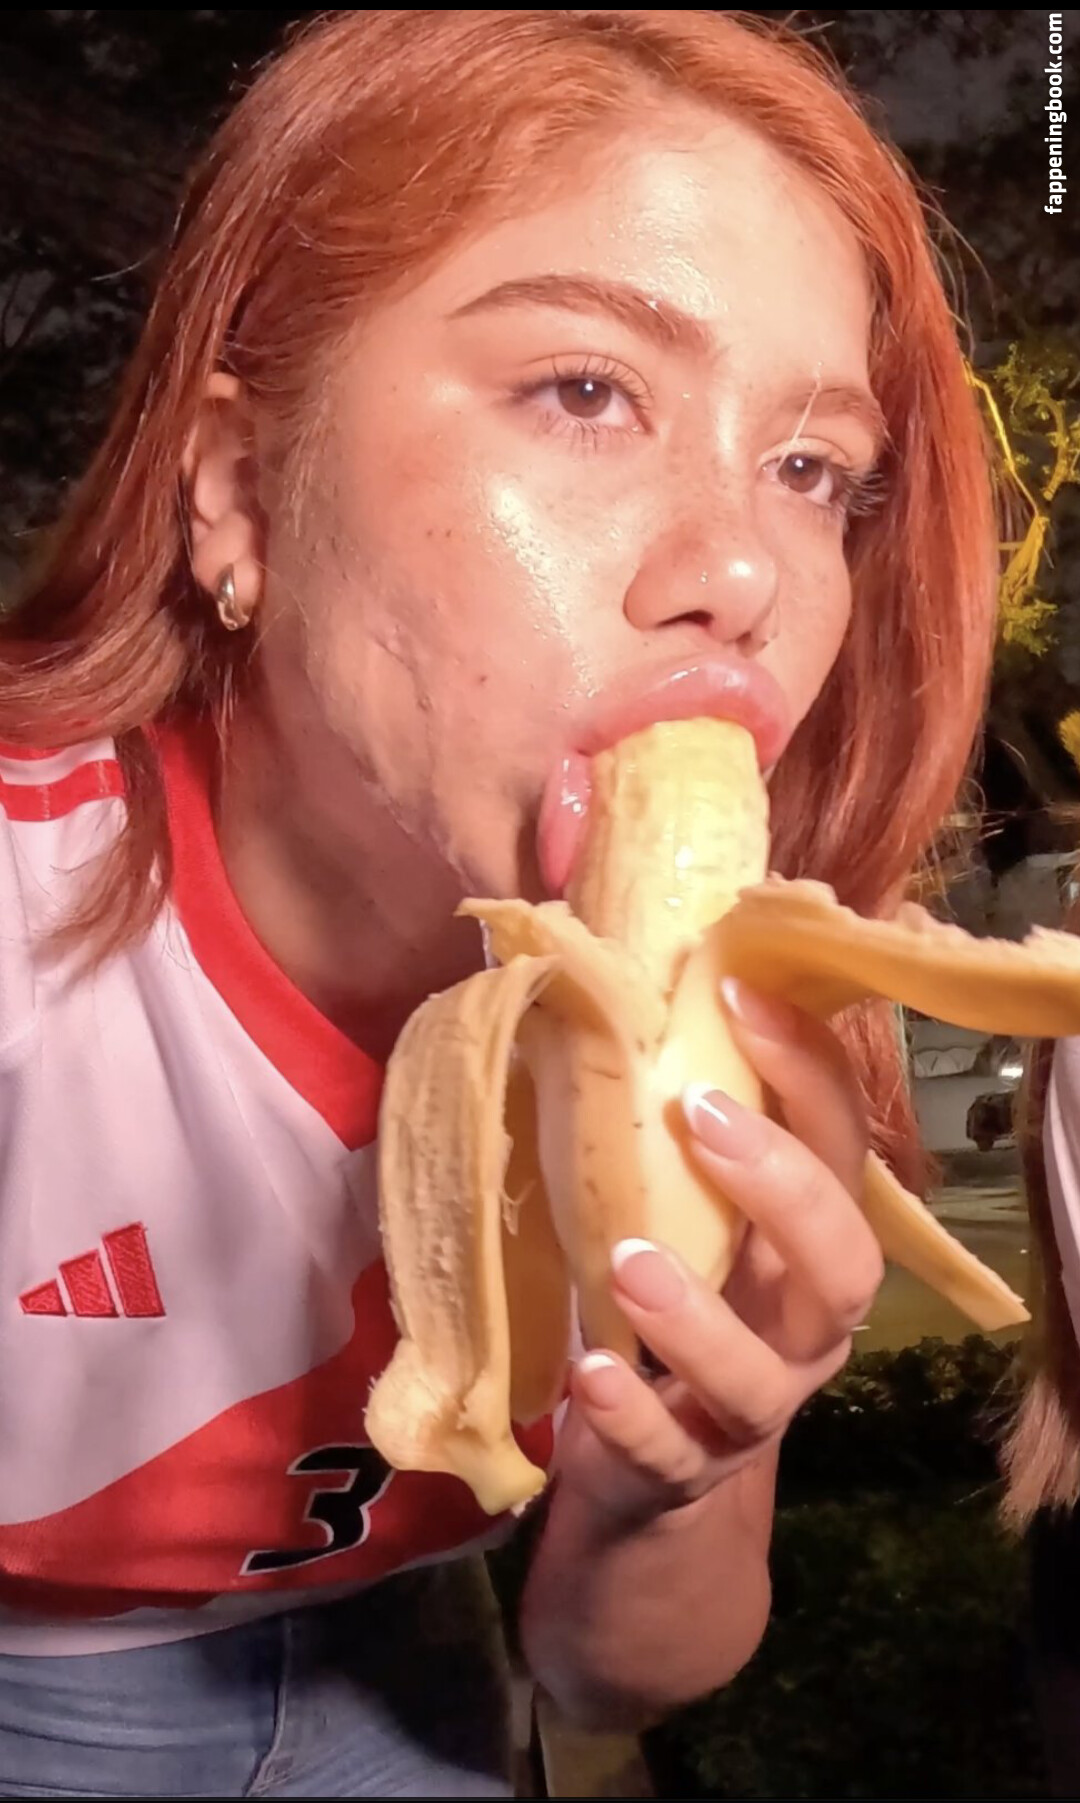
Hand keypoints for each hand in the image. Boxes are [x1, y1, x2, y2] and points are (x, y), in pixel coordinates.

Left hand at [552, 978, 882, 1523]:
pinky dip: (633, 1418)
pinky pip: (673, 1456)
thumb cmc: (657, 1303)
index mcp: (803, 1245)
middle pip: (845, 1264)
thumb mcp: (672, 1214)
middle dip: (784, 1187)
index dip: (806, 1068)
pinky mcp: (684, 1476)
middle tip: (700, 1115)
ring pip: (760, 1377)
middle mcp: (801, 1327)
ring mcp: (750, 1411)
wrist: (643, 1472)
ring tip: (628, 1261)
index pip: (839, 1147)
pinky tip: (589, 1377)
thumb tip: (590, 983)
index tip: (737, 992)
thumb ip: (654, 1128)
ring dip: (699, 1316)